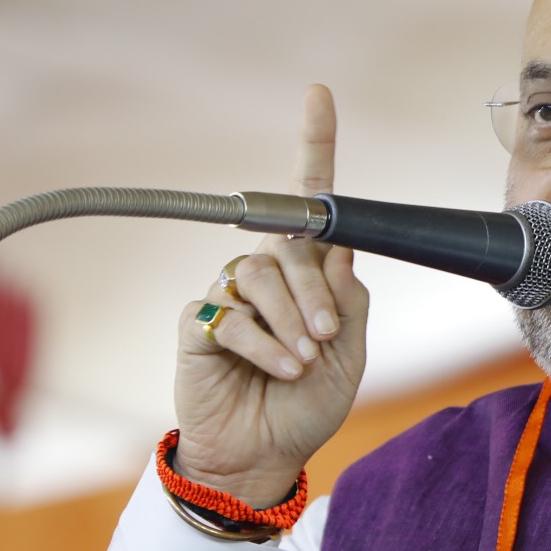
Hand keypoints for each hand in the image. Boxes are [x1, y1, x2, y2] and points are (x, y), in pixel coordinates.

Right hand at [173, 85, 370, 507]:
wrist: (264, 455)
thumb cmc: (307, 405)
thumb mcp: (349, 355)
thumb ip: (348, 300)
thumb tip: (339, 255)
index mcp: (311, 273)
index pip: (312, 203)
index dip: (315, 146)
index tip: (318, 95)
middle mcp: (269, 273)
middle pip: (292, 246)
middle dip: (314, 293)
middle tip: (325, 337)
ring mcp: (232, 295)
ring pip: (260, 276)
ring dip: (288, 321)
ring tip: (300, 361)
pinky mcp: (201, 322)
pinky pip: (230, 314)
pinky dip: (260, 344)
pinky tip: (274, 368)